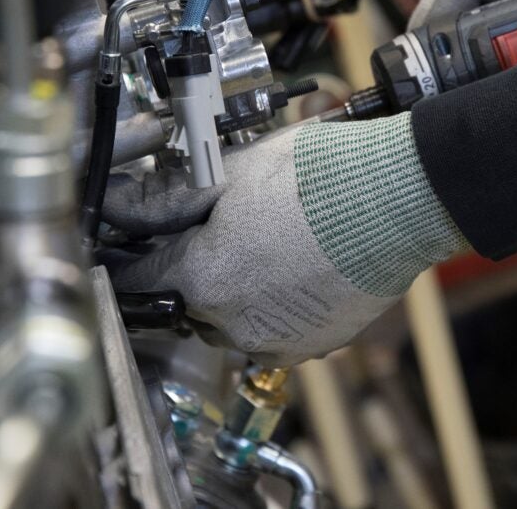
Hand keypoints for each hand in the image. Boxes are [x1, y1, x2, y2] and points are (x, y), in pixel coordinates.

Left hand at [104, 116, 465, 365]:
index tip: (139, 243)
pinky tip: (296, 269)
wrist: (397, 199)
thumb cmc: (319, 177)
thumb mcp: (230, 172)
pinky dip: (276, 309)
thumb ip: (165, 198)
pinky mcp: (314, 346)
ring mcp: (275, 340)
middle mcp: (232, 323)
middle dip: (192, 271)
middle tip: (217, 231)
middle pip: (186, 303)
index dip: (136, 256)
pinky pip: (276, 334)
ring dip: (235, 295)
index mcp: (202, 277)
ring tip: (266, 248)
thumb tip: (119, 206)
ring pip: (231, 323)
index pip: (141, 279)